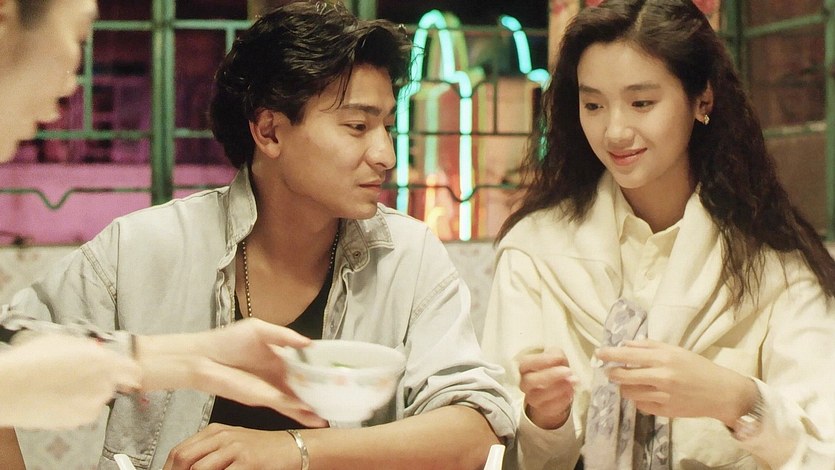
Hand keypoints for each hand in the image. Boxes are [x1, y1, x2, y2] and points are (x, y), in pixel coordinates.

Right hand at [0, 334, 139, 428]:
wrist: (11, 388)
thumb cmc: (32, 360)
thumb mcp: (63, 341)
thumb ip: (87, 347)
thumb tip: (95, 350)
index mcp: (103, 360)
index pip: (133, 369)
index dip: (130, 371)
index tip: (129, 374)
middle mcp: (104, 383)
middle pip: (113, 383)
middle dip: (101, 380)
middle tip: (79, 378)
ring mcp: (93, 403)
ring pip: (99, 398)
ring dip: (89, 394)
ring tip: (63, 388)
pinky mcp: (80, 419)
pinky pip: (86, 412)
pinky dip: (78, 407)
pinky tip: (59, 400)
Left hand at [138, 318, 327, 427]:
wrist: (202, 358)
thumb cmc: (226, 340)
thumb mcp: (260, 329)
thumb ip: (285, 336)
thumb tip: (309, 343)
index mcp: (279, 357)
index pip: (304, 365)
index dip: (320, 370)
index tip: (338, 373)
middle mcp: (278, 375)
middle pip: (304, 386)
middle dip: (321, 392)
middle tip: (342, 397)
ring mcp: (271, 388)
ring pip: (297, 399)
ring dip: (313, 406)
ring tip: (331, 413)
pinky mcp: (262, 398)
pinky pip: (284, 404)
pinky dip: (298, 410)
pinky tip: (311, 412)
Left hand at [163, 423, 299, 469]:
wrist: (293, 449)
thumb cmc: (264, 450)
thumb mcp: (233, 446)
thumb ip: (209, 454)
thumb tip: (183, 468)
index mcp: (216, 431)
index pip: (179, 450)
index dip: (168, 469)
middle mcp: (223, 437)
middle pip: (183, 458)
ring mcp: (235, 448)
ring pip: (198, 469)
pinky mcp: (247, 462)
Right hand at [518, 347, 576, 428]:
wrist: (557, 386)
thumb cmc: (554, 367)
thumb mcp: (555, 355)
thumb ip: (555, 354)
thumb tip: (558, 359)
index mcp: (524, 366)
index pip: (525, 363)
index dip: (541, 361)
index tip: (559, 358)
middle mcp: (524, 383)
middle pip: (529, 381)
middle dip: (550, 376)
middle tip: (568, 371)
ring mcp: (531, 398)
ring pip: (537, 397)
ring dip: (557, 389)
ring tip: (573, 381)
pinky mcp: (542, 409)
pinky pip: (549, 408)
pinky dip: (561, 400)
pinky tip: (571, 392)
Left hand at [597, 340, 755, 425]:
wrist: (721, 393)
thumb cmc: (698, 367)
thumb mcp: (675, 350)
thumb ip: (649, 346)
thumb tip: (625, 344)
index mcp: (664, 358)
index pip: (628, 355)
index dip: (609, 354)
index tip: (598, 353)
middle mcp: (661, 377)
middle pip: (623, 376)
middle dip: (612, 373)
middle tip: (610, 371)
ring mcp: (662, 396)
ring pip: (629, 393)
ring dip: (624, 387)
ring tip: (629, 382)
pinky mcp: (665, 411)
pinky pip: (641, 405)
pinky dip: (638, 399)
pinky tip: (645, 393)